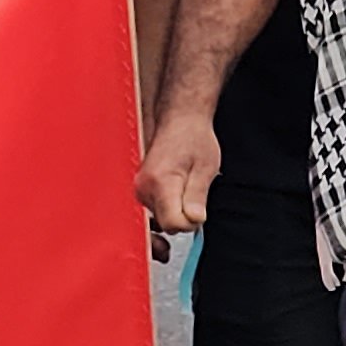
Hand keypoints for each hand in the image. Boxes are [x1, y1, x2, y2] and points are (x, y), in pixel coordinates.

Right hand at [137, 113, 220, 232]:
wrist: (180, 120)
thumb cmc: (193, 138)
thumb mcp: (205, 168)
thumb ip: (198, 197)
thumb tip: (195, 220)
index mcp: (160, 182)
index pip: (173, 224)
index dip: (191, 222)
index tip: (199, 210)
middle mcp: (144, 188)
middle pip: (165, 224)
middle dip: (183, 219)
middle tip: (195, 199)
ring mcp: (140, 189)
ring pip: (161, 219)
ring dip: (176, 212)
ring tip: (187, 188)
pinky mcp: (141, 190)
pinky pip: (157, 210)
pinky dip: (169, 207)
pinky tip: (178, 192)